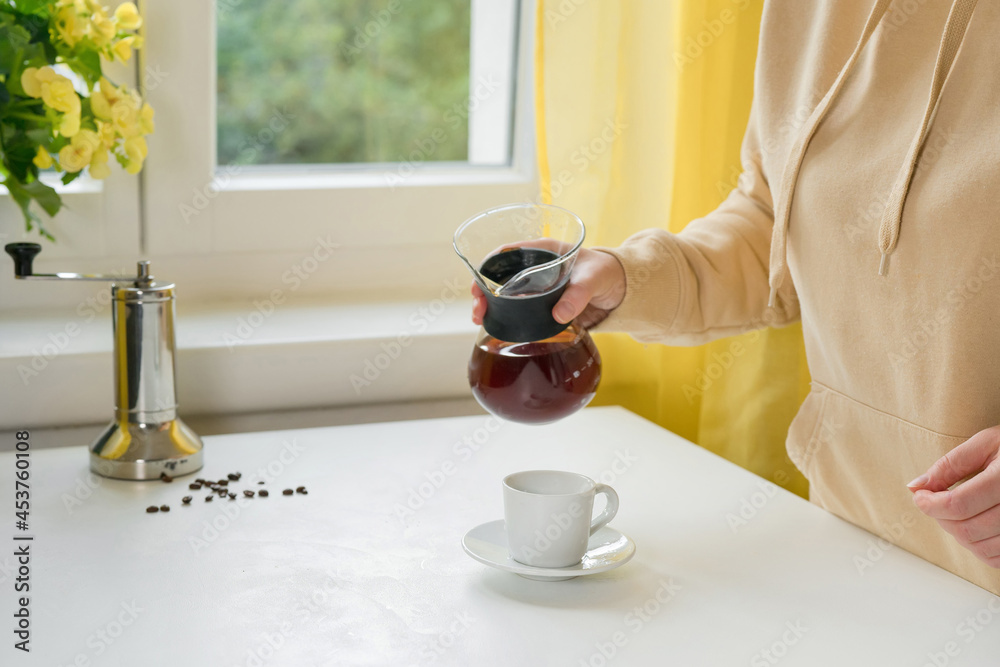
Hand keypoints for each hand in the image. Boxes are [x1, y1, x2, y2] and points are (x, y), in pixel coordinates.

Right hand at [471, 248, 626, 329]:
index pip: (507, 253)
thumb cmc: (607, 273)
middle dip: (483, 289)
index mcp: (543, 250)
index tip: (479, 283)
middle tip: (479, 308)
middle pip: (499, 274)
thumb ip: (579, 295)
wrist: (620, 290)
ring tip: (480, 318)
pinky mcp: (540, 303)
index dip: (489, 266)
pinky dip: (503, 315)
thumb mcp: (594, 278)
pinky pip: (517, 307)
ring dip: (489, 304)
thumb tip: (559, 314)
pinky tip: (494, 325)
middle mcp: (535, 266)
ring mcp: (536, 285)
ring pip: (504, 292)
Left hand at [909, 426, 999, 567]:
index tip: (920, 496)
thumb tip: (915, 486)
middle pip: (966, 529)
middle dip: (941, 518)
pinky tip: (975, 526)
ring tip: (956, 513)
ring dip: (958, 534)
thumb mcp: (986, 443)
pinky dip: (978, 547)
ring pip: (979, 548)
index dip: (930, 504)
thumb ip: (950, 465)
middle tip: (937, 502)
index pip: (958, 505)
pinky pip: (996, 558)